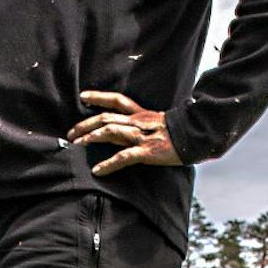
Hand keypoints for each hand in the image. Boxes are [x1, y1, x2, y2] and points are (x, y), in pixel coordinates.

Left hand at [67, 91, 182, 175]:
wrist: (197, 136)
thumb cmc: (180, 131)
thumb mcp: (160, 122)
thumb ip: (145, 123)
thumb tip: (131, 127)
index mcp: (141, 114)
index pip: (117, 100)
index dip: (98, 97)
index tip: (82, 97)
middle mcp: (138, 122)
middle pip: (106, 117)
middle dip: (85, 124)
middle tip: (70, 133)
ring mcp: (141, 136)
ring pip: (110, 131)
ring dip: (91, 137)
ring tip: (78, 145)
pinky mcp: (146, 152)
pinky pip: (123, 157)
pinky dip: (108, 164)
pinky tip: (97, 170)